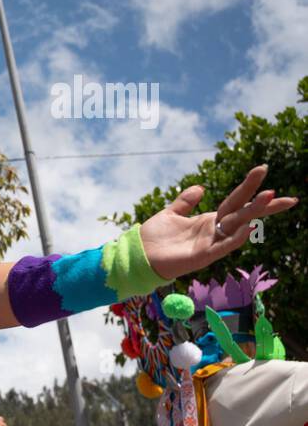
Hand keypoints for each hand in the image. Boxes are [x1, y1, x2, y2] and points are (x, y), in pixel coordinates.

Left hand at [139, 165, 296, 279]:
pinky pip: (224, 246)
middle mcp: (214, 231)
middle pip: (243, 213)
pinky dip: (236, 237)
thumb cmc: (154, 238)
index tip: (263, 169)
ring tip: (269, 198)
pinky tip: (249, 227)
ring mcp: (211, 243)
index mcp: (209, 220)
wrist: (138, 256)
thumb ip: (185, 201)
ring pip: (237, 226)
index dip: (249, 186)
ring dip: (253, 212)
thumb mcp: (170, 213)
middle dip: (264, 204)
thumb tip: (201, 187)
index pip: (236, 201)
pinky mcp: (203, 256)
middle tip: (287, 196)